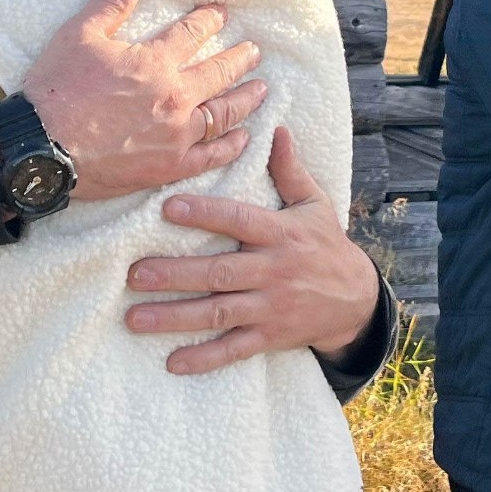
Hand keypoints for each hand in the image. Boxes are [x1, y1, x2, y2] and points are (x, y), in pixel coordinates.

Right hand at [17, 0, 265, 202]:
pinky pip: (211, 156)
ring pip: (223, 114)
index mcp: (155, 62)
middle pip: (219, 73)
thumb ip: (113, 0)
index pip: (193, 33)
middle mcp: (175, 97)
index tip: (222, 11)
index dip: (210, 19)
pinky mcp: (169, 167)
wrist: (41, 150)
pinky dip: (231, 146)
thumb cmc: (57, 90)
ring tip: (261, 89)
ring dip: (245, 99)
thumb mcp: (80, 35)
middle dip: (240, 59)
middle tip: (255, 51)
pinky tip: (244, 138)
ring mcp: (176, 136)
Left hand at [126, 129, 382, 373]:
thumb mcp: (314, 204)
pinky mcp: (269, 336)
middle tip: (134, 274)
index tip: (167, 207)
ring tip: (135, 317)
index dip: (205, 214)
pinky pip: (234, 350)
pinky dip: (204, 358)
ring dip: (175, 317)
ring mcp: (269, 307)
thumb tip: (276, 129)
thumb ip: (290, 170)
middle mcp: (272, 271)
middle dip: (174, 274)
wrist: (356, 299)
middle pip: (219, 273)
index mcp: (280, 234)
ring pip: (218, 314)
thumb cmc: (325, 244)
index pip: (239, 221)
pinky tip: (172, 362)